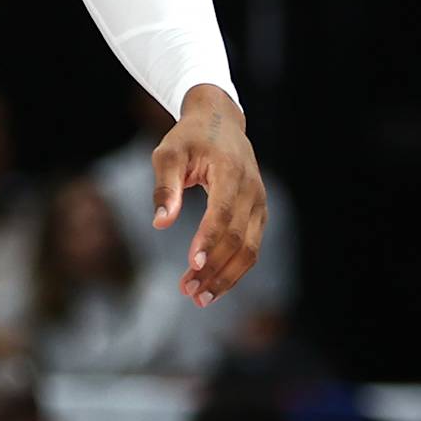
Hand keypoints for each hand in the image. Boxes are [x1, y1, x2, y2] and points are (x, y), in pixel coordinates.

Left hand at [152, 85, 267, 305]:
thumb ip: (165, 186)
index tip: (192, 264)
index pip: (223, 212)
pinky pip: (251, 248)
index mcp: (231, 172)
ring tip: (199, 298)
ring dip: (226, 277)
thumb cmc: (189, 138)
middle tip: (188, 291)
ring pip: (250, 250)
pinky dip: (234, 270)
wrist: (221, 122)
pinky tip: (213, 286)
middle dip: (214, 268)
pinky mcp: (258, 215)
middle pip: (238, 239)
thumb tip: (161, 222)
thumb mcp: (168, 153)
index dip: (209, 239)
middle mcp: (252, 190)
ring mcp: (259, 204)